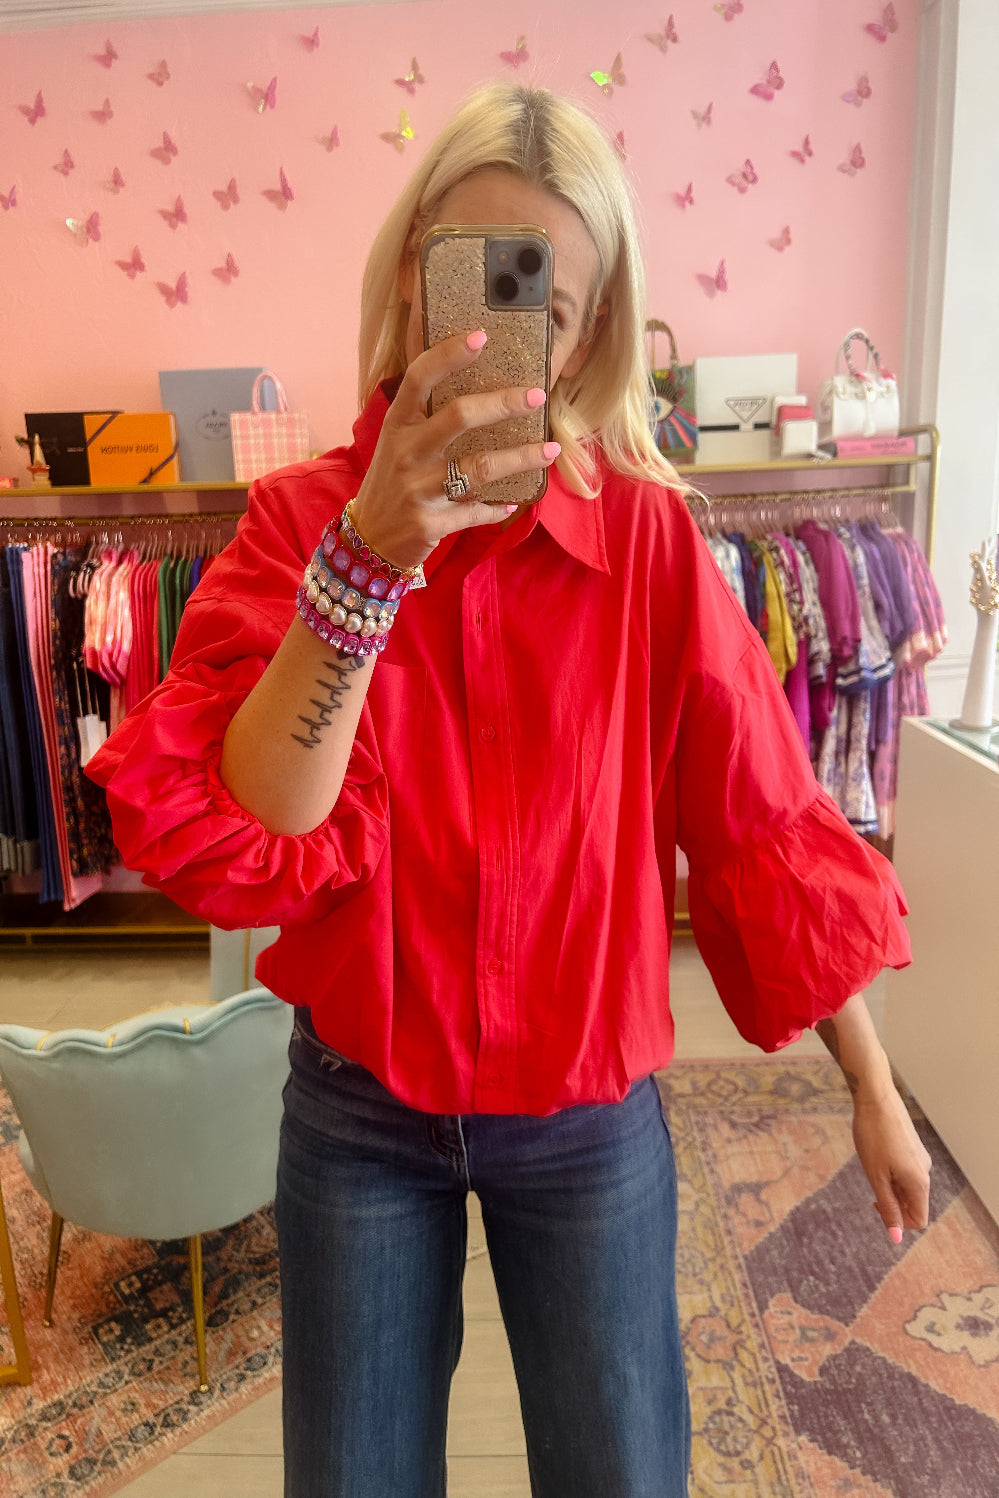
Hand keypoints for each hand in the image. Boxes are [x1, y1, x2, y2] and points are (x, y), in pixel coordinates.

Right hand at [349, 331, 558, 571]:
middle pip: (459, 416)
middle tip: (537, 396)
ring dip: (520, 458)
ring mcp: (418, 490)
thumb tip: (481, 391)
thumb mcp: (398, 444)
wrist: (368, 539)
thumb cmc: (392, 482)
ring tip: (549, 451)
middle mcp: (406, 453)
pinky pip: (476, 512)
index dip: (448, 354)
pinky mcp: (430, 523)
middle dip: (503, 403)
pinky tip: (515, 502)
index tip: (480, 336)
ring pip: (479, 467)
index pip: (419, 378)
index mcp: (397, 425)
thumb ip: (426, 419)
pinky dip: (498, 508)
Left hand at [851, 1084, 931, 1242]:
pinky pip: (906, 1171)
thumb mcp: (876, 1176)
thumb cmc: (872, 1136)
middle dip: (892, 1202)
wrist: (875, 1098)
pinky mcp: (914, 1147)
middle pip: (913, 1203)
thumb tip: (897, 1238)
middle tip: (871, 1182)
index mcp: (919, 1182)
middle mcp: (925, 1171)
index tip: (876, 1205)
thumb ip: (888, 1207)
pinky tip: (876, 1154)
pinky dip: (891, 1172)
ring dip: (890, 1186)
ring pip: (907, 1186)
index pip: (918, 1219)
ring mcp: (921, 1158)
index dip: (898, 1222)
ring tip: (872, 1163)